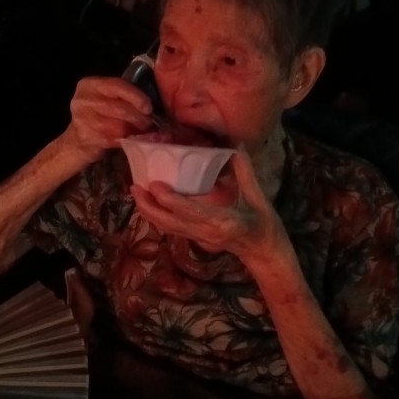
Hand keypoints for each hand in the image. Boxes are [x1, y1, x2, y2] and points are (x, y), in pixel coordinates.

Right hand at [60, 77, 153, 165]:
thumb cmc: (98, 115)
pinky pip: (115, 139)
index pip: (117, 85)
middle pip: (120, 108)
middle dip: (139, 117)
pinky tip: (133, 139)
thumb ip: (122, 95)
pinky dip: (127, 139)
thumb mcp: (105, 97)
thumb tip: (149, 103)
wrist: (76, 141)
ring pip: (119, 126)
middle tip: (149, 122)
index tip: (149, 107)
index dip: (136, 96)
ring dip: (135, 130)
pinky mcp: (87, 138)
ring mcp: (83, 120)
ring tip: (142, 131)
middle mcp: (84, 100)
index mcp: (89, 85)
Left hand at [130, 150, 285, 260]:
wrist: (264, 252)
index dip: (171, 200)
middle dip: (149, 207)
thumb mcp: (258, 198)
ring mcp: (199, 238)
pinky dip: (157, 215)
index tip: (155, 185)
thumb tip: (235, 146)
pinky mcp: (196, 238)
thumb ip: (245, 171)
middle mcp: (206, 232)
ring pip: (167, 227)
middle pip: (169, 223)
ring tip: (136, 191)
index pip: (191, 212)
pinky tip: (150, 202)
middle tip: (134, 186)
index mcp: (223, 222)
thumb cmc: (264, 224)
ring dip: (149, 211)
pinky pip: (171, 228)